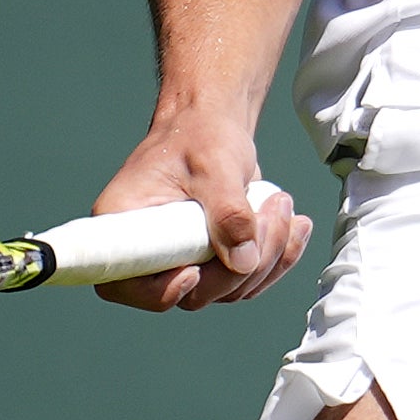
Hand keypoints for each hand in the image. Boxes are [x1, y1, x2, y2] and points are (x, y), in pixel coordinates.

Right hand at [91, 118, 312, 310]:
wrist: (215, 126)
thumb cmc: (201, 134)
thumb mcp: (214, 164)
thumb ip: (228, 212)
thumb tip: (243, 262)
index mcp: (124, 224)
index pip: (126, 284)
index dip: (160, 292)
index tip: (194, 271)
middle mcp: (148, 251)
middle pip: (193, 294)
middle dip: (241, 262)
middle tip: (271, 211)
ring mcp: (182, 261)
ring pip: (228, 290)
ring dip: (268, 256)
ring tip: (281, 203)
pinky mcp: (213, 262)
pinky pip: (248, 279)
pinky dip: (278, 257)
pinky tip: (295, 225)